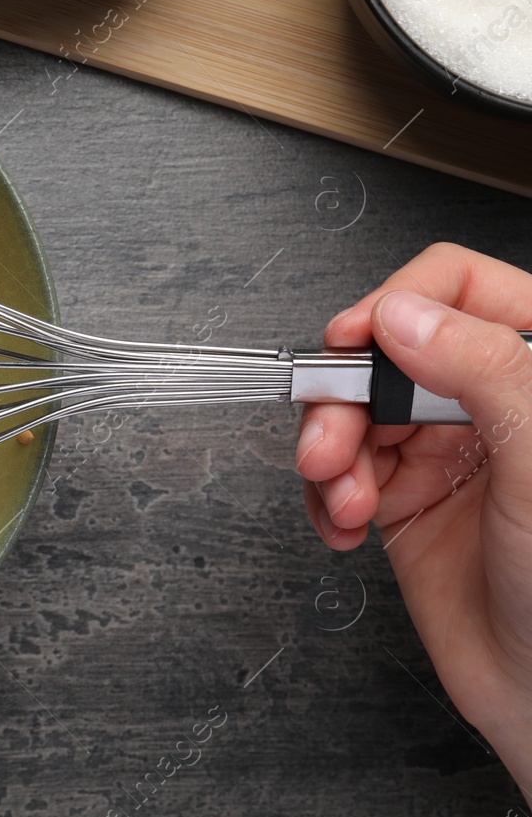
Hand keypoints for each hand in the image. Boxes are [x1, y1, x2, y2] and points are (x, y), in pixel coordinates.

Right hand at [298, 243, 531, 795]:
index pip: (461, 289)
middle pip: (387, 354)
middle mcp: (492, 403)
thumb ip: (482, 370)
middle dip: (345, 399)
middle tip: (330, 445)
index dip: (400, 307)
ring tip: (343, 501)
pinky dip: (324, 498)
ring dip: (330, 456)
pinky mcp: (406, 502)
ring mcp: (448, 451)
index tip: (357, 343)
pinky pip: (339, 474)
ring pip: (353, 413)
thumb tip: (402, 314)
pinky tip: (344, 526)